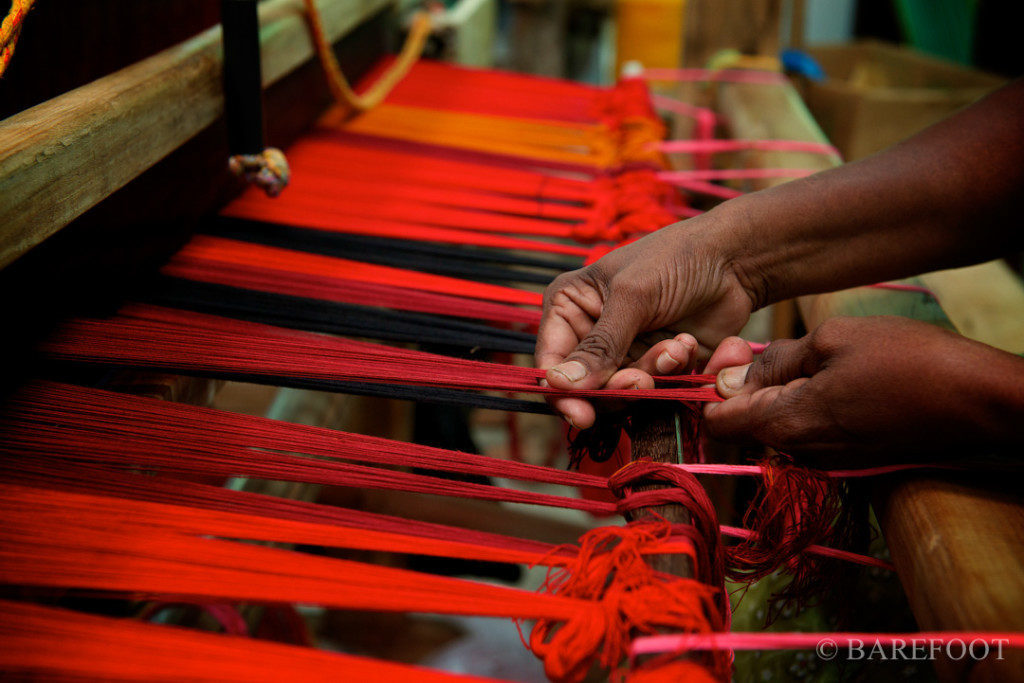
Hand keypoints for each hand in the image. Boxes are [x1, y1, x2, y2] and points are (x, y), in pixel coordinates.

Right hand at [536, 211, 756, 427]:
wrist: (734, 260)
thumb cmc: (677, 259)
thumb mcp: (633, 297)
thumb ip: (599, 346)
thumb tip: (557, 385)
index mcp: (570, 307)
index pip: (551, 364)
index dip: (563, 394)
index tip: (583, 416)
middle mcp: (591, 333)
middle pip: (586, 388)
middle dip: (616, 387)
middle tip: (643, 378)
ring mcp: (625, 353)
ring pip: (623, 394)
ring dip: (651, 376)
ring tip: (676, 348)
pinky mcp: (657, 366)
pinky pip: (656, 391)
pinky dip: (673, 374)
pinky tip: (688, 344)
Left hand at [704, 316, 1023, 460]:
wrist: (979, 400)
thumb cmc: (907, 361)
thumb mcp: (831, 341)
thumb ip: (773, 363)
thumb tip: (729, 380)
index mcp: (785, 425)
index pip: (716, 421)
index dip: (713, 386)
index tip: (733, 354)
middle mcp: (799, 453)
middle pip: (743, 423)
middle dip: (744, 386)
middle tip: (769, 348)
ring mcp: (826, 461)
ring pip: (776, 426)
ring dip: (777, 393)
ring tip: (810, 357)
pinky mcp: (849, 459)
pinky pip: (808, 432)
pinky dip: (805, 405)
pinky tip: (833, 377)